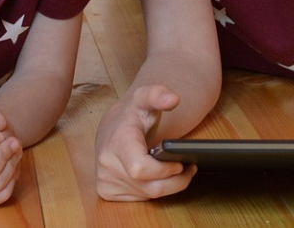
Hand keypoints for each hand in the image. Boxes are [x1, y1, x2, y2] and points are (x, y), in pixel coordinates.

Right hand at [95, 85, 195, 200]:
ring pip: (147, 195)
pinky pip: (139, 198)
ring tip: (180, 172)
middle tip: (188, 169)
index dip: (164, 170)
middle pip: (150, 187)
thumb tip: (173, 98)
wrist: (111, 128)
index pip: (141, 169)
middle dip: (174, 181)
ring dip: (168, 187)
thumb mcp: (144, 98)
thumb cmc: (132, 114)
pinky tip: (160, 178)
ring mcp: (105, 180)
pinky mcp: (107, 191)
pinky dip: (154, 190)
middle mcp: (107, 164)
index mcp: (117, 142)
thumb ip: (158, 95)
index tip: (178, 162)